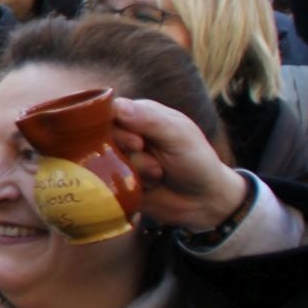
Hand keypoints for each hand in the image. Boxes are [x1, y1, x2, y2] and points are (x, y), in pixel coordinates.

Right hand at [110, 96, 251, 233]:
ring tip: (158, 175)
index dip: (118, 128)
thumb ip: (150, 120)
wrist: (205, 202)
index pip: (110, 112)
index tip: (137, 143)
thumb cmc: (197, 162)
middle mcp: (126, 134)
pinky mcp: (117, 180)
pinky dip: (128, 185)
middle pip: (103, 137)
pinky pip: (107, 182)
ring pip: (106, 161)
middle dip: (131, 154)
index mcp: (140, 114)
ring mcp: (120, 158)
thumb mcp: (179, 137)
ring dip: (135, 171)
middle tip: (155, 165)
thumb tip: (117, 106)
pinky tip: (147, 188)